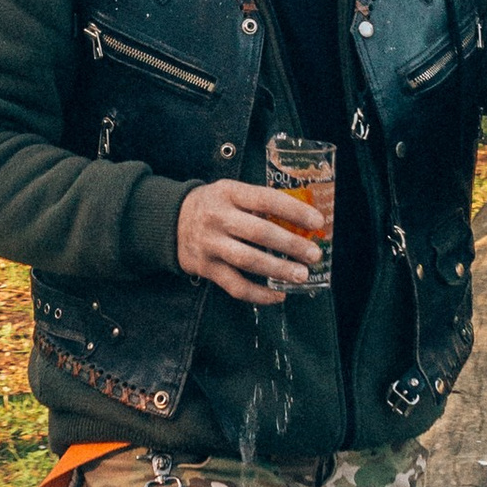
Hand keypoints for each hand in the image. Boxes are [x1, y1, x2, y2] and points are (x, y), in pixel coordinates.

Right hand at [177, 179, 328, 303]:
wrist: (169, 220)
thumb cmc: (212, 205)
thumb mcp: (231, 192)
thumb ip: (258, 203)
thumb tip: (300, 222)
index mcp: (229, 193)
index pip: (266, 199)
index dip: (294, 211)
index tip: (317, 221)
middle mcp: (217, 217)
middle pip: (259, 233)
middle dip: (291, 245)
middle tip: (314, 255)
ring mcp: (210, 244)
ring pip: (248, 260)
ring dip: (278, 270)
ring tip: (301, 276)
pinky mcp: (206, 268)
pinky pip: (235, 285)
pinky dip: (259, 293)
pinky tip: (278, 295)